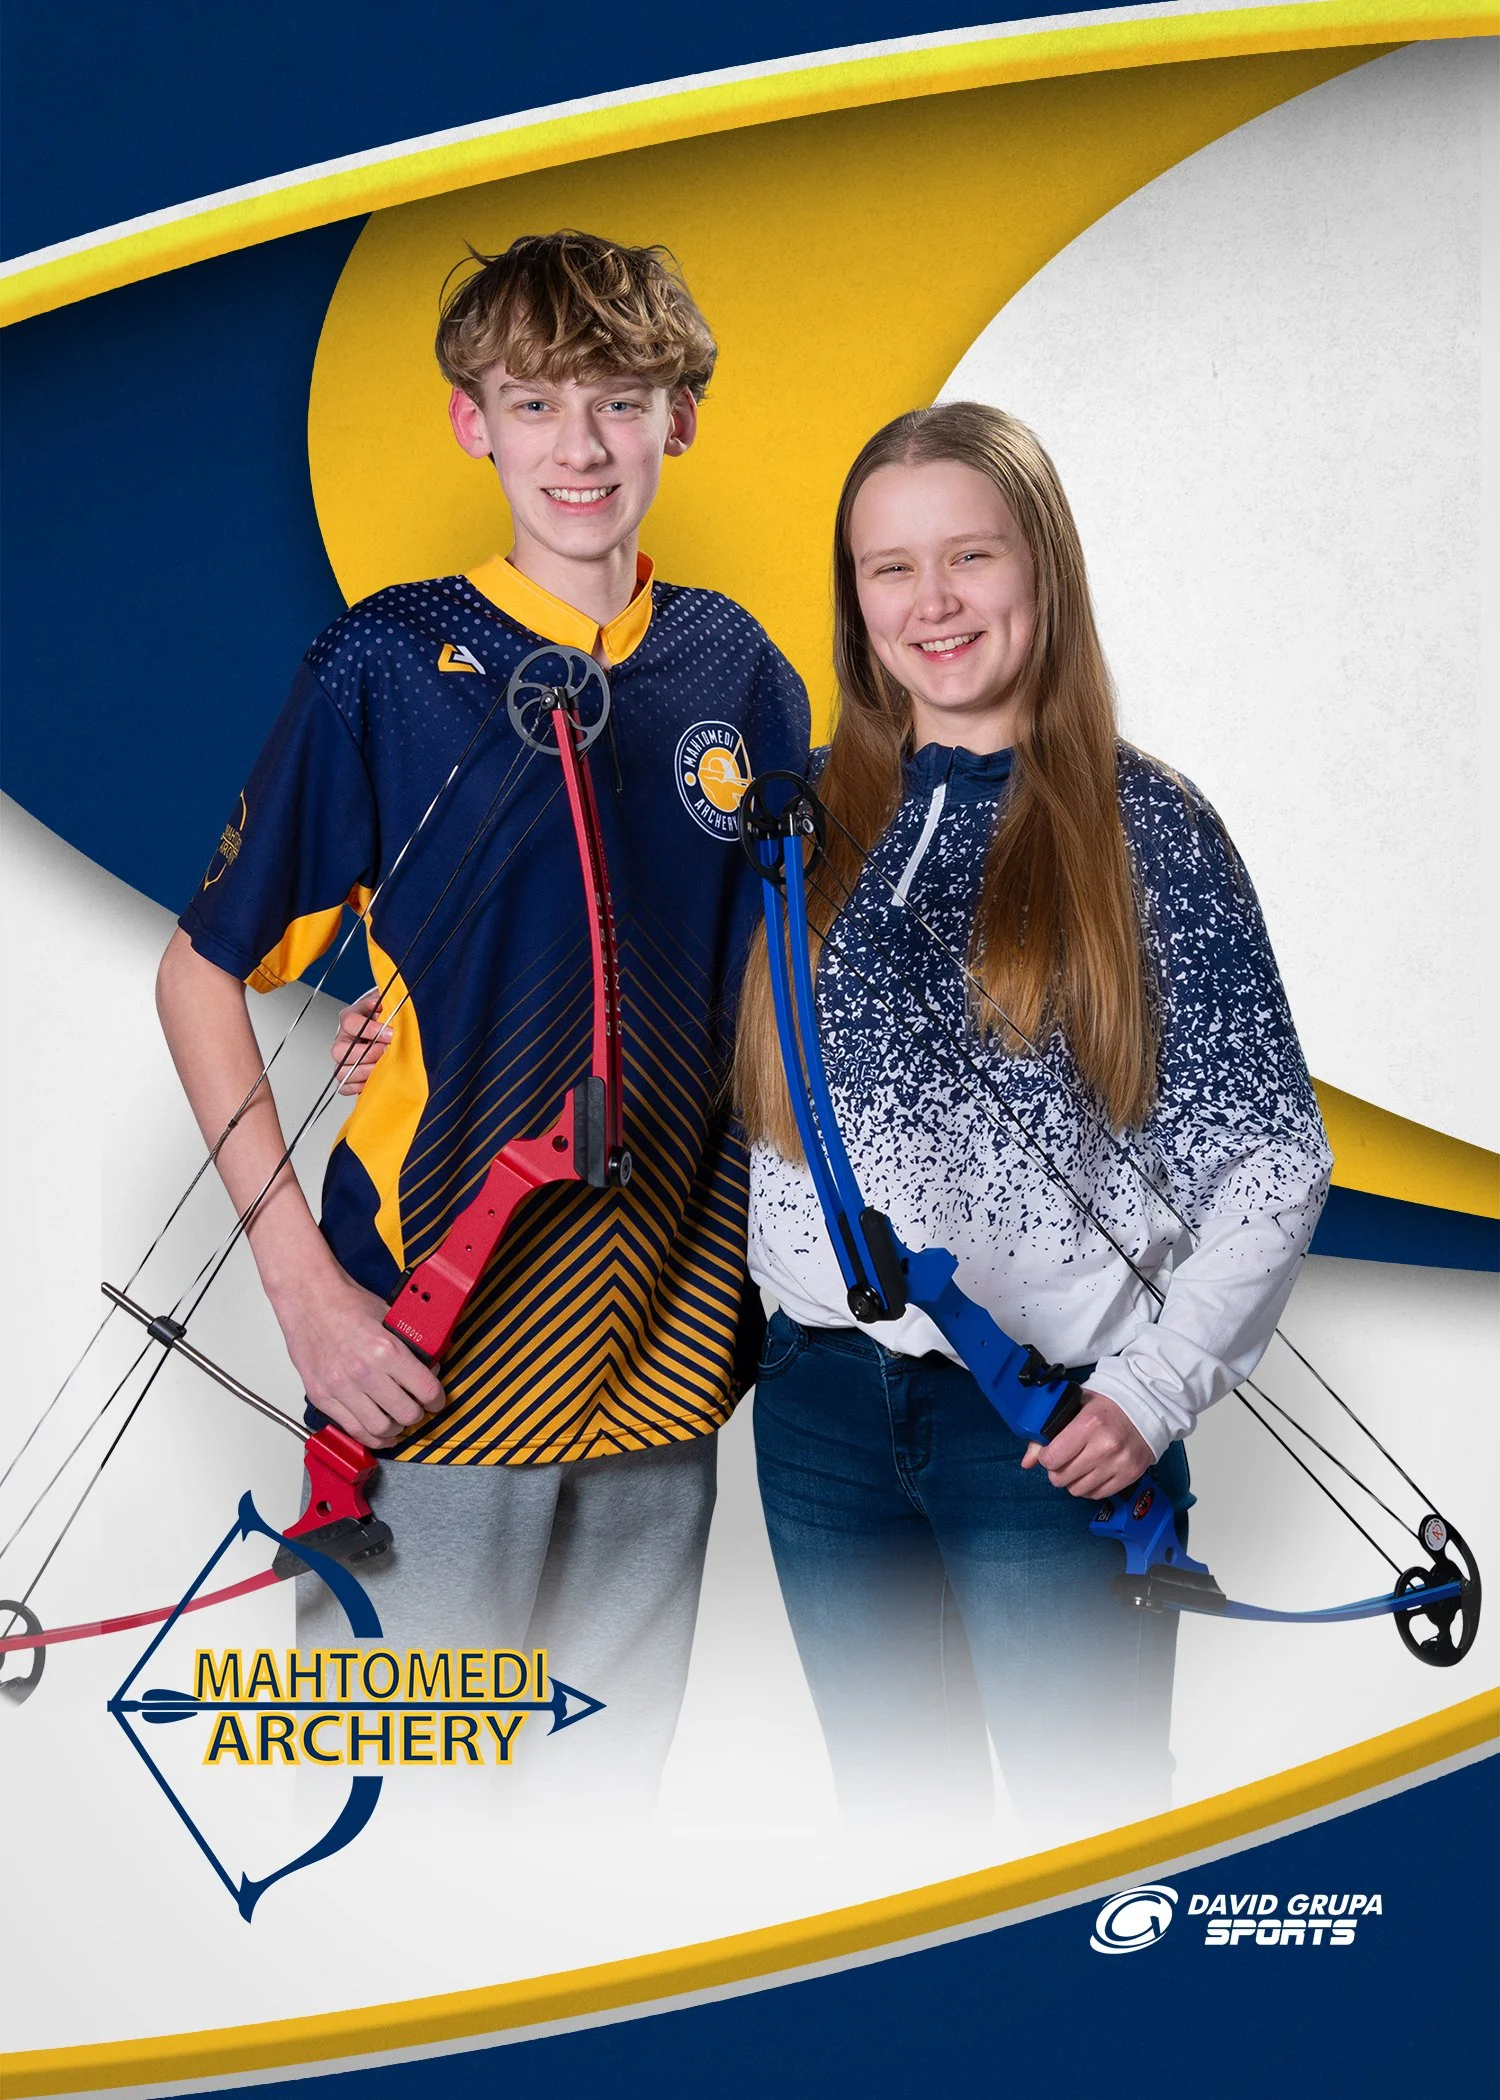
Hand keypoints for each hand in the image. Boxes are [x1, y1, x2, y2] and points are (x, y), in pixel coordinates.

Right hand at [277, 1267, 445, 1448]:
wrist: (309, 1299)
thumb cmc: (346, 1304)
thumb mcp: (391, 1317)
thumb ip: (411, 1345)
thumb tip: (431, 1368)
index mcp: (385, 1350)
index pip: (425, 1390)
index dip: (437, 1399)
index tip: (436, 1400)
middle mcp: (363, 1371)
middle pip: (406, 1414)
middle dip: (418, 1414)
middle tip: (418, 1409)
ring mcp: (340, 1387)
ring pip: (380, 1428)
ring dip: (395, 1429)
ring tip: (398, 1421)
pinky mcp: (322, 1396)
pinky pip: (351, 1428)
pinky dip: (369, 1435)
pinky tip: (377, 1430)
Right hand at [331, 991, 391, 1095]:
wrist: (386, 1029)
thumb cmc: (386, 1017)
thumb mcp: (387, 1004)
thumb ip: (387, 1002)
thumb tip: (386, 1003)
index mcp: (350, 1018)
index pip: (350, 1022)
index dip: (371, 1029)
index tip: (391, 1034)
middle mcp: (342, 1039)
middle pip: (339, 1050)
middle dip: (367, 1054)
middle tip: (386, 1052)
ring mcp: (343, 1058)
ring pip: (341, 1071)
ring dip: (364, 1072)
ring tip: (383, 1068)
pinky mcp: (347, 1074)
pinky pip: (344, 1086)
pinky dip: (358, 1087)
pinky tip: (374, 1080)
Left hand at [1021, 1390, 1155, 1500]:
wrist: (1147, 1406)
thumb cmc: (1107, 1404)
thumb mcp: (1075, 1407)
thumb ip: (1047, 1433)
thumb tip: (1027, 1462)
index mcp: (1089, 1423)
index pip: (1051, 1458)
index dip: (1046, 1457)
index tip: (1050, 1451)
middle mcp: (1105, 1446)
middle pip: (1062, 1478)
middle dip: (1057, 1470)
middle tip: (1063, 1459)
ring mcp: (1119, 1463)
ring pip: (1078, 1490)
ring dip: (1073, 1480)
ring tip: (1079, 1464)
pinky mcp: (1130, 1475)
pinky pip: (1097, 1494)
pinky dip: (1090, 1486)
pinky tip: (1092, 1471)